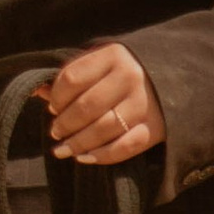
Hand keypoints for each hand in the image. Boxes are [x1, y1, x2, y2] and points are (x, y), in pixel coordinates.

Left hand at [40, 42, 164, 166]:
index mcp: (113, 55)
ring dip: (78, 143)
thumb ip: (73, 75)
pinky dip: (102, 156)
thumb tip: (37, 90)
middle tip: (56, 132)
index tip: (53, 108)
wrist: (177, 76)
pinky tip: (85, 158)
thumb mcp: (102, 63)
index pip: (72, 78)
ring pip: (103, 129)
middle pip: (86, 106)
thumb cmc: (125, 71)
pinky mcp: (156, 127)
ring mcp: (144, 102)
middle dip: (64, 123)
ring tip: (63, 149)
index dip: (57, 97)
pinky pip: (125, 147)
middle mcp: (131, 77)